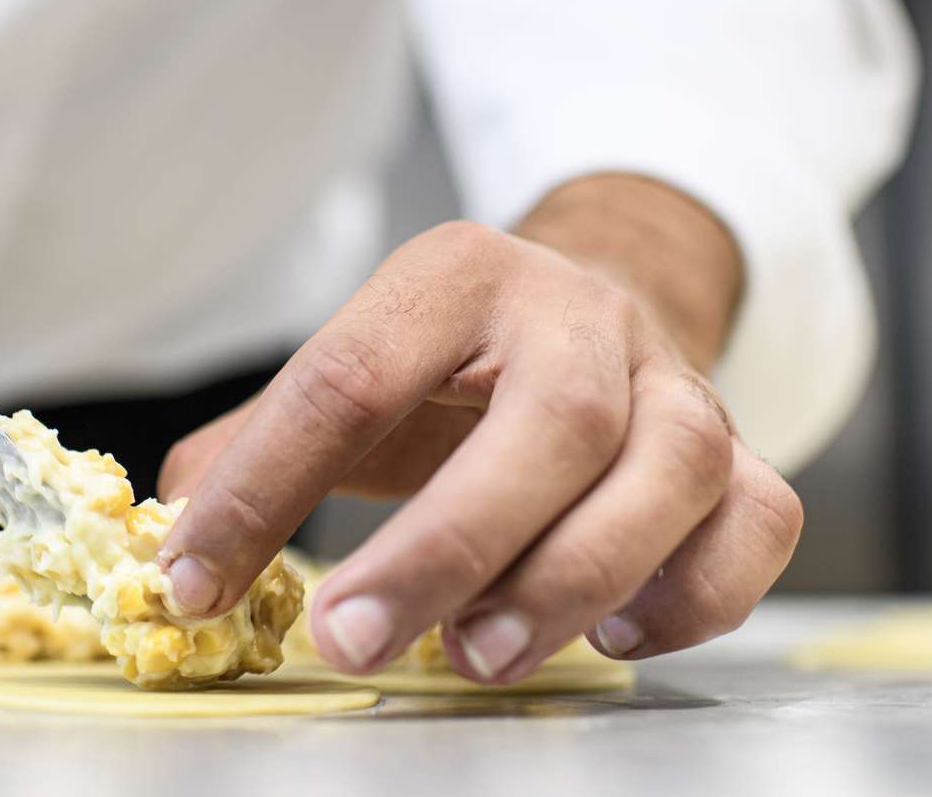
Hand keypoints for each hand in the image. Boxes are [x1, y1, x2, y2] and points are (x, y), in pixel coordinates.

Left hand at [156, 174, 803, 682]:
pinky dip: (695, 597)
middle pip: (553, 422)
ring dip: (573, 579)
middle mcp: (580, 315)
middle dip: (449, 545)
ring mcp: (677, 382)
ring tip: (476, 658)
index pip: (352, 374)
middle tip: (352, 640)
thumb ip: (264, 441)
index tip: (196, 581)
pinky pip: (757, 523)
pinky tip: (613, 635)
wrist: (599, 302)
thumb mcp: (358, 366)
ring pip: (674, 470)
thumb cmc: (457, 362)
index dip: (266, 487)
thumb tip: (174, 523)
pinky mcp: (744, 452)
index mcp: (457, 273)